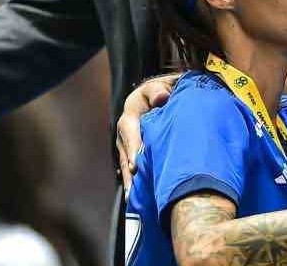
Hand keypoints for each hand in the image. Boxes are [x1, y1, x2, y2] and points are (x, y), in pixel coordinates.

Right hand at [116, 73, 179, 193]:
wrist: (159, 96)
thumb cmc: (160, 91)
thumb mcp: (158, 87)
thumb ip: (158, 91)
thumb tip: (161, 97)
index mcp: (130, 116)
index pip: (129, 132)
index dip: (132, 147)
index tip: (135, 164)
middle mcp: (125, 133)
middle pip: (125, 154)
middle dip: (130, 171)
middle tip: (133, 189)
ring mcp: (127, 145)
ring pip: (126, 164)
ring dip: (130, 181)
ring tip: (133, 199)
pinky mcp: (133, 154)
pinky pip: (132, 169)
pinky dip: (136, 181)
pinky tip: (139, 197)